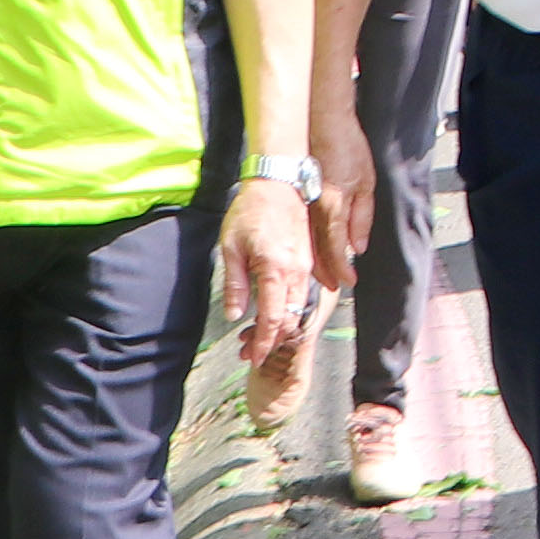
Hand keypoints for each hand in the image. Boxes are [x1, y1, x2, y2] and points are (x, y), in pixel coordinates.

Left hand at [221, 178, 318, 373]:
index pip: (273, 319)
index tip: (252, 357)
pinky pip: (301, 292)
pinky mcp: (308, 258)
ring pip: (298, 307)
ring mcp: (305, 265)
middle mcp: (297, 271)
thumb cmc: (250, 211)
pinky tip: (275, 312)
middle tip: (250, 352)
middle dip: (272, 340)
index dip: (262, 342)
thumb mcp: (231, 248)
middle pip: (290, 319)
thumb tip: (234, 315)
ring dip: (281, 326)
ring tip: (260, 336)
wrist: (278, 181)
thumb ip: (235, 285)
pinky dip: (289, 308)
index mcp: (276, 270)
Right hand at [309, 109, 376, 290]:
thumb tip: (358, 246)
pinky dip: (303, 242)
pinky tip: (306, 250)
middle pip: (318, 250)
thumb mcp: (366, 181)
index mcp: (334, 205)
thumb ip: (362, 217)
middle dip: (325, 271)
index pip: (337, 248)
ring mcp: (302, 202)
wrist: (322, 120)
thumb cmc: (346, 146)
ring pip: (305, 240)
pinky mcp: (296, 195)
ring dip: (312, 261)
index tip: (347, 282)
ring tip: (319, 276)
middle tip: (332, 287)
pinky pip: (299, 226)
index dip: (342, 269)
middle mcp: (315, 208)